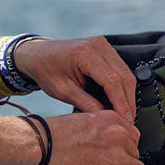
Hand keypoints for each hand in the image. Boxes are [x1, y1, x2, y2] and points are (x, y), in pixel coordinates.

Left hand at [14, 36, 136, 119]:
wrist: (36, 54)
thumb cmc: (45, 70)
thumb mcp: (63, 91)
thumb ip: (86, 103)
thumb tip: (107, 118)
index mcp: (84, 53)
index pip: (112, 81)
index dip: (121, 103)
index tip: (126, 120)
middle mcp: (97, 45)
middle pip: (124, 76)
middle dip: (128, 100)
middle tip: (128, 121)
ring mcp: (102, 44)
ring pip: (125, 72)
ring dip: (128, 93)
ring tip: (126, 114)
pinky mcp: (104, 48)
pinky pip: (120, 68)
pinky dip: (122, 85)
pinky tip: (120, 100)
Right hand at [39, 109, 156, 164]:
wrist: (40, 145)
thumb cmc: (50, 134)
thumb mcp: (79, 121)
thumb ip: (96, 129)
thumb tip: (100, 142)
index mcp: (108, 119)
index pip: (133, 135)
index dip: (128, 147)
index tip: (126, 154)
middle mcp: (116, 134)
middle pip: (135, 153)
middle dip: (127, 162)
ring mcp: (115, 154)